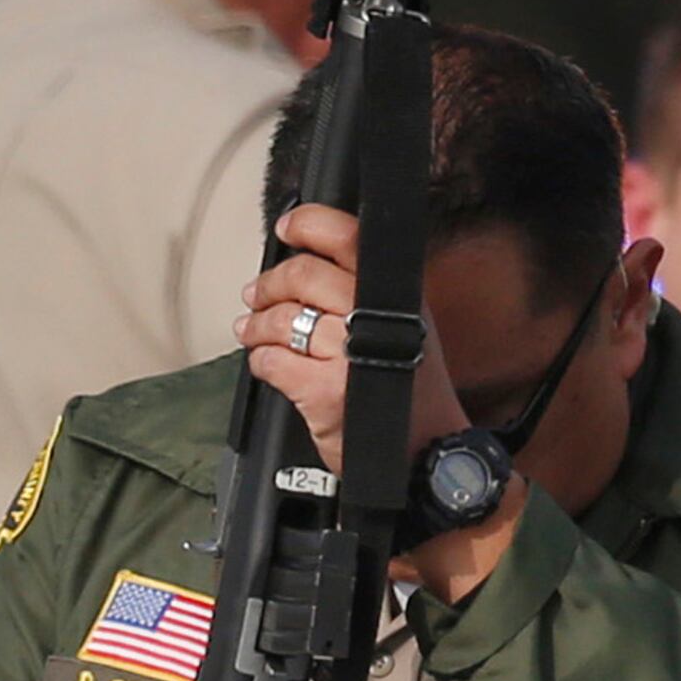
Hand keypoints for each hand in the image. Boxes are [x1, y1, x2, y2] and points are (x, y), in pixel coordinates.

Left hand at [235, 205, 468, 466]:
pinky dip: (261, 361)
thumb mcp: (406, 329)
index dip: (309, 224)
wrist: (427, 456)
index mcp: (398, 297)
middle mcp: (377, 320)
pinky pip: (271, 361)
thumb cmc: (411, 396)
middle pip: (303, 274)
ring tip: (253, 330)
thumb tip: (303, 261)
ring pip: (281, 318)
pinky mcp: (324, 392)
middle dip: (270, 284)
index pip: (348, 238)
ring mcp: (349, 356)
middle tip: (258, 295)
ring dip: (257, 325)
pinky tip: (269, 364)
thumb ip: (367, 295)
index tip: (287, 229)